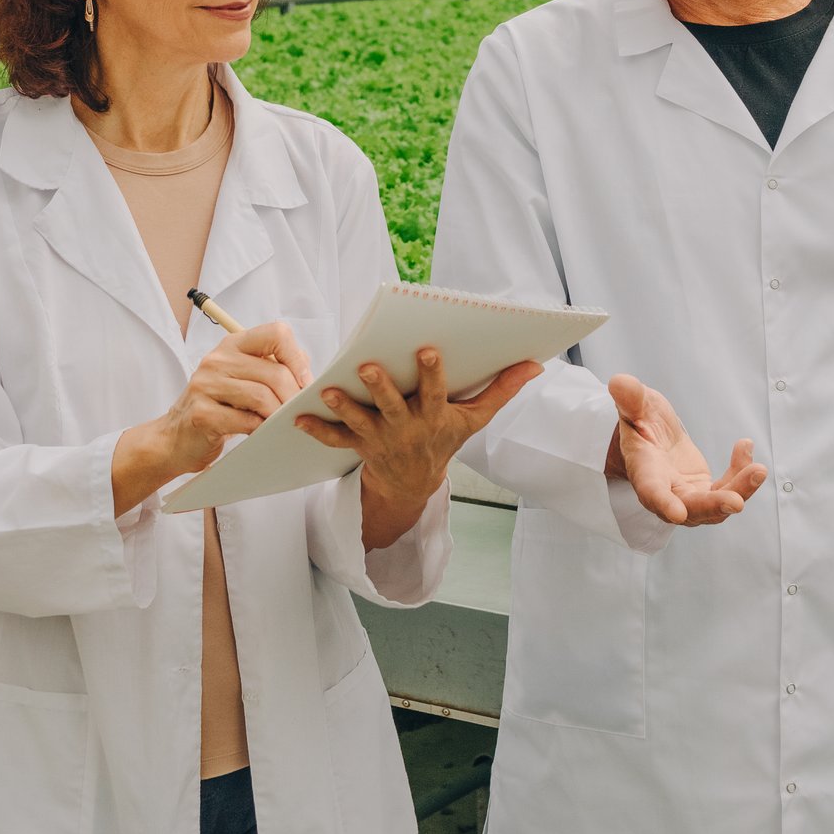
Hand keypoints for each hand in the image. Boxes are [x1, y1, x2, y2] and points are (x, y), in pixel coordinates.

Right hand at [109, 322, 310, 514]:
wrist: (176, 438)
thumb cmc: (220, 407)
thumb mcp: (245, 380)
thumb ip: (273, 369)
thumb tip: (311, 374)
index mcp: (234, 345)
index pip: (276, 333)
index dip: (297, 358)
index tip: (306, 383)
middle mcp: (218, 359)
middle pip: (274, 373)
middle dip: (294, 398)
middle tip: (300, 413)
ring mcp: (206, 385)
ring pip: (262, 396)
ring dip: (278, 416)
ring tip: (281, 425)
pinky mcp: (201, 413)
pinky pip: (244, 420)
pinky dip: (259, 429)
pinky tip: (260, 433)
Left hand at [295, 349, 543, 549]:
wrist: (415, 483)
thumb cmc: (446, 439)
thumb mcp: (476, 419)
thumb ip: (502, 389)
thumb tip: (535, 364)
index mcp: (436, 417)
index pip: (436, 393)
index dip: (432, 374)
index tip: (427, 350)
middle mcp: (408, 429)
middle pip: (394, 407)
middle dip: (382, 388)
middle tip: (368, 368)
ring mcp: (382, 439)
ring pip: (361, 423)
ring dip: (346, 408)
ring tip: (330, 391)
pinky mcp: (360, 446)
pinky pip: (336, 440)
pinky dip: (317, 430)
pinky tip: (298, 417)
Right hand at [603, 374, 765, 526]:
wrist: (650, 436)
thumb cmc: (640, 422)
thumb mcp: (635, 406)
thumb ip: (630, 399)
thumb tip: (619, 382)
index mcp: (645, 473)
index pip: (651, 492)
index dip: (663, 503)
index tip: (677, 514)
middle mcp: (667, 492)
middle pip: (691, 509)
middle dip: (714, 505)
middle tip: (736, 502)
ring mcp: (688, 496)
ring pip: (716, 506)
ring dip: (740, 491)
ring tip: (759, 470)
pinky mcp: (706, 492)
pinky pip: (729, 489)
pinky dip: (742, 473)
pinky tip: (745, 446)